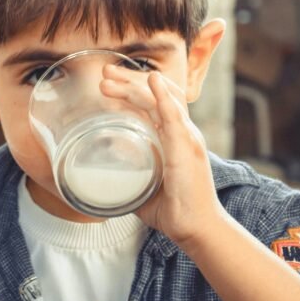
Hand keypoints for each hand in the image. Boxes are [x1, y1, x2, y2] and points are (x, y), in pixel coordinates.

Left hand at [100, 64, 226, 245]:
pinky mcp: (185, 149)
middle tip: (104, 72)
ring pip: (162, 99)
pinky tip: (152, 82)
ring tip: (110, 78)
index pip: (156, 103)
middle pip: (158, 95)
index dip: (134, 89)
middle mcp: (183, 133)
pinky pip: (174, 117)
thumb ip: (128, 177)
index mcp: (175, 138)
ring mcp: (186, 138)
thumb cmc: (174, 210)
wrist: (197, 227)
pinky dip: (163, 97)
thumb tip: (103, 176)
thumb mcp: (144, 187)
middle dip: (129, 80)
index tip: (108, 83)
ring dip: (135, 85)